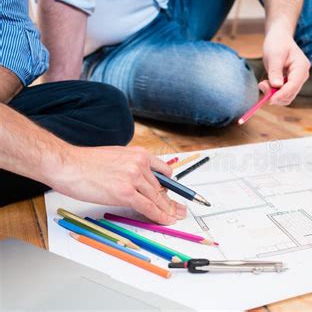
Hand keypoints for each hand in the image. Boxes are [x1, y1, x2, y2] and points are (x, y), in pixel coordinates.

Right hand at [49, 145, 186, 224]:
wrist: (67, 164)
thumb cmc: (85, 163)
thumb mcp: (116, 157)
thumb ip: (131, 167)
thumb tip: (140, 181)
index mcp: (139, 154)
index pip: (163, 172)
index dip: (170, 187)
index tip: (174, 195)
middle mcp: (140, 164)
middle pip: (161, 188)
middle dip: (171, 201)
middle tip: (180, 210)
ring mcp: (134, 178)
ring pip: (157, 198)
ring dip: (168, 211)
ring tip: (175, 218)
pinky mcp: (126, 192)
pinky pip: (148, 207)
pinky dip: (159, 216)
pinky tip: (165, 220)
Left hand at [259, 27, 309, 105]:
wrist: (279, 38)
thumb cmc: (277, 43)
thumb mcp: (274, 55)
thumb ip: (275, 71)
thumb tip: (277, 86)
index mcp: (301, 67)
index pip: (293, 86)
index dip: (282, 94)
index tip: (270, 100)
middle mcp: (302, 76)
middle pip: (291, 94)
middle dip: (276, 95)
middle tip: (261, 84)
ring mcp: (297, 80)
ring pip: (286, 97)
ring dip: (273, 94)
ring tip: (263, 83)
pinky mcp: (290, 83)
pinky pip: (282, 94)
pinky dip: (273, 92)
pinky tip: (266, 83)